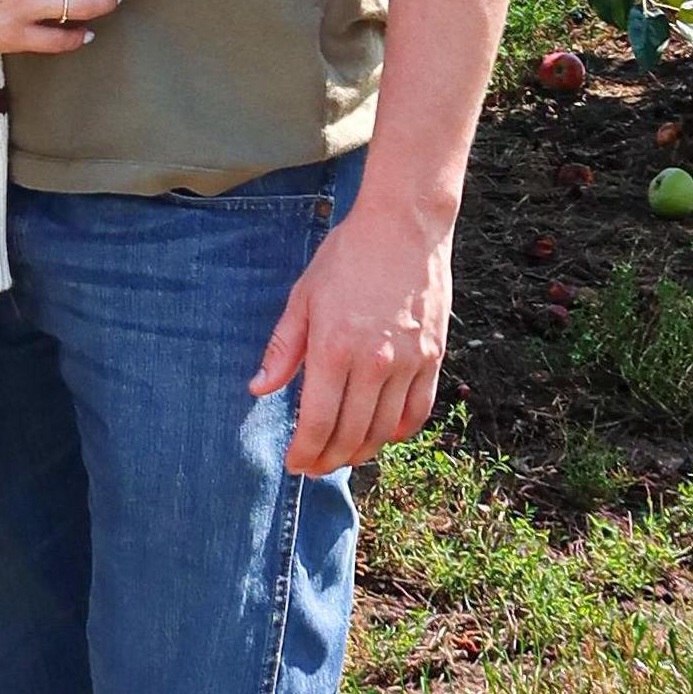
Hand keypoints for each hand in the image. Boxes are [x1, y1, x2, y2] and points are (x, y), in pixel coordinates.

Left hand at [249, 196, 453, 474]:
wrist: (404, 226)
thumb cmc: (347, 257)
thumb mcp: (303, 297)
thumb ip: (283, 348)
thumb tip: (258, 389)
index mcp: (333, 349)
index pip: (318, 423)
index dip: (305, 451)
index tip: (294, 462)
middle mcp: (373, 363)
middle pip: (351, 434)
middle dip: (329, 459)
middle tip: (315, 466)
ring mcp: (409, 362)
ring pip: (386, 430)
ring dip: (363, 451)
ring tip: (345, 454)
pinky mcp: (434, 357)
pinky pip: (419, 411)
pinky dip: (400, 431)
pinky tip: (384, 434)